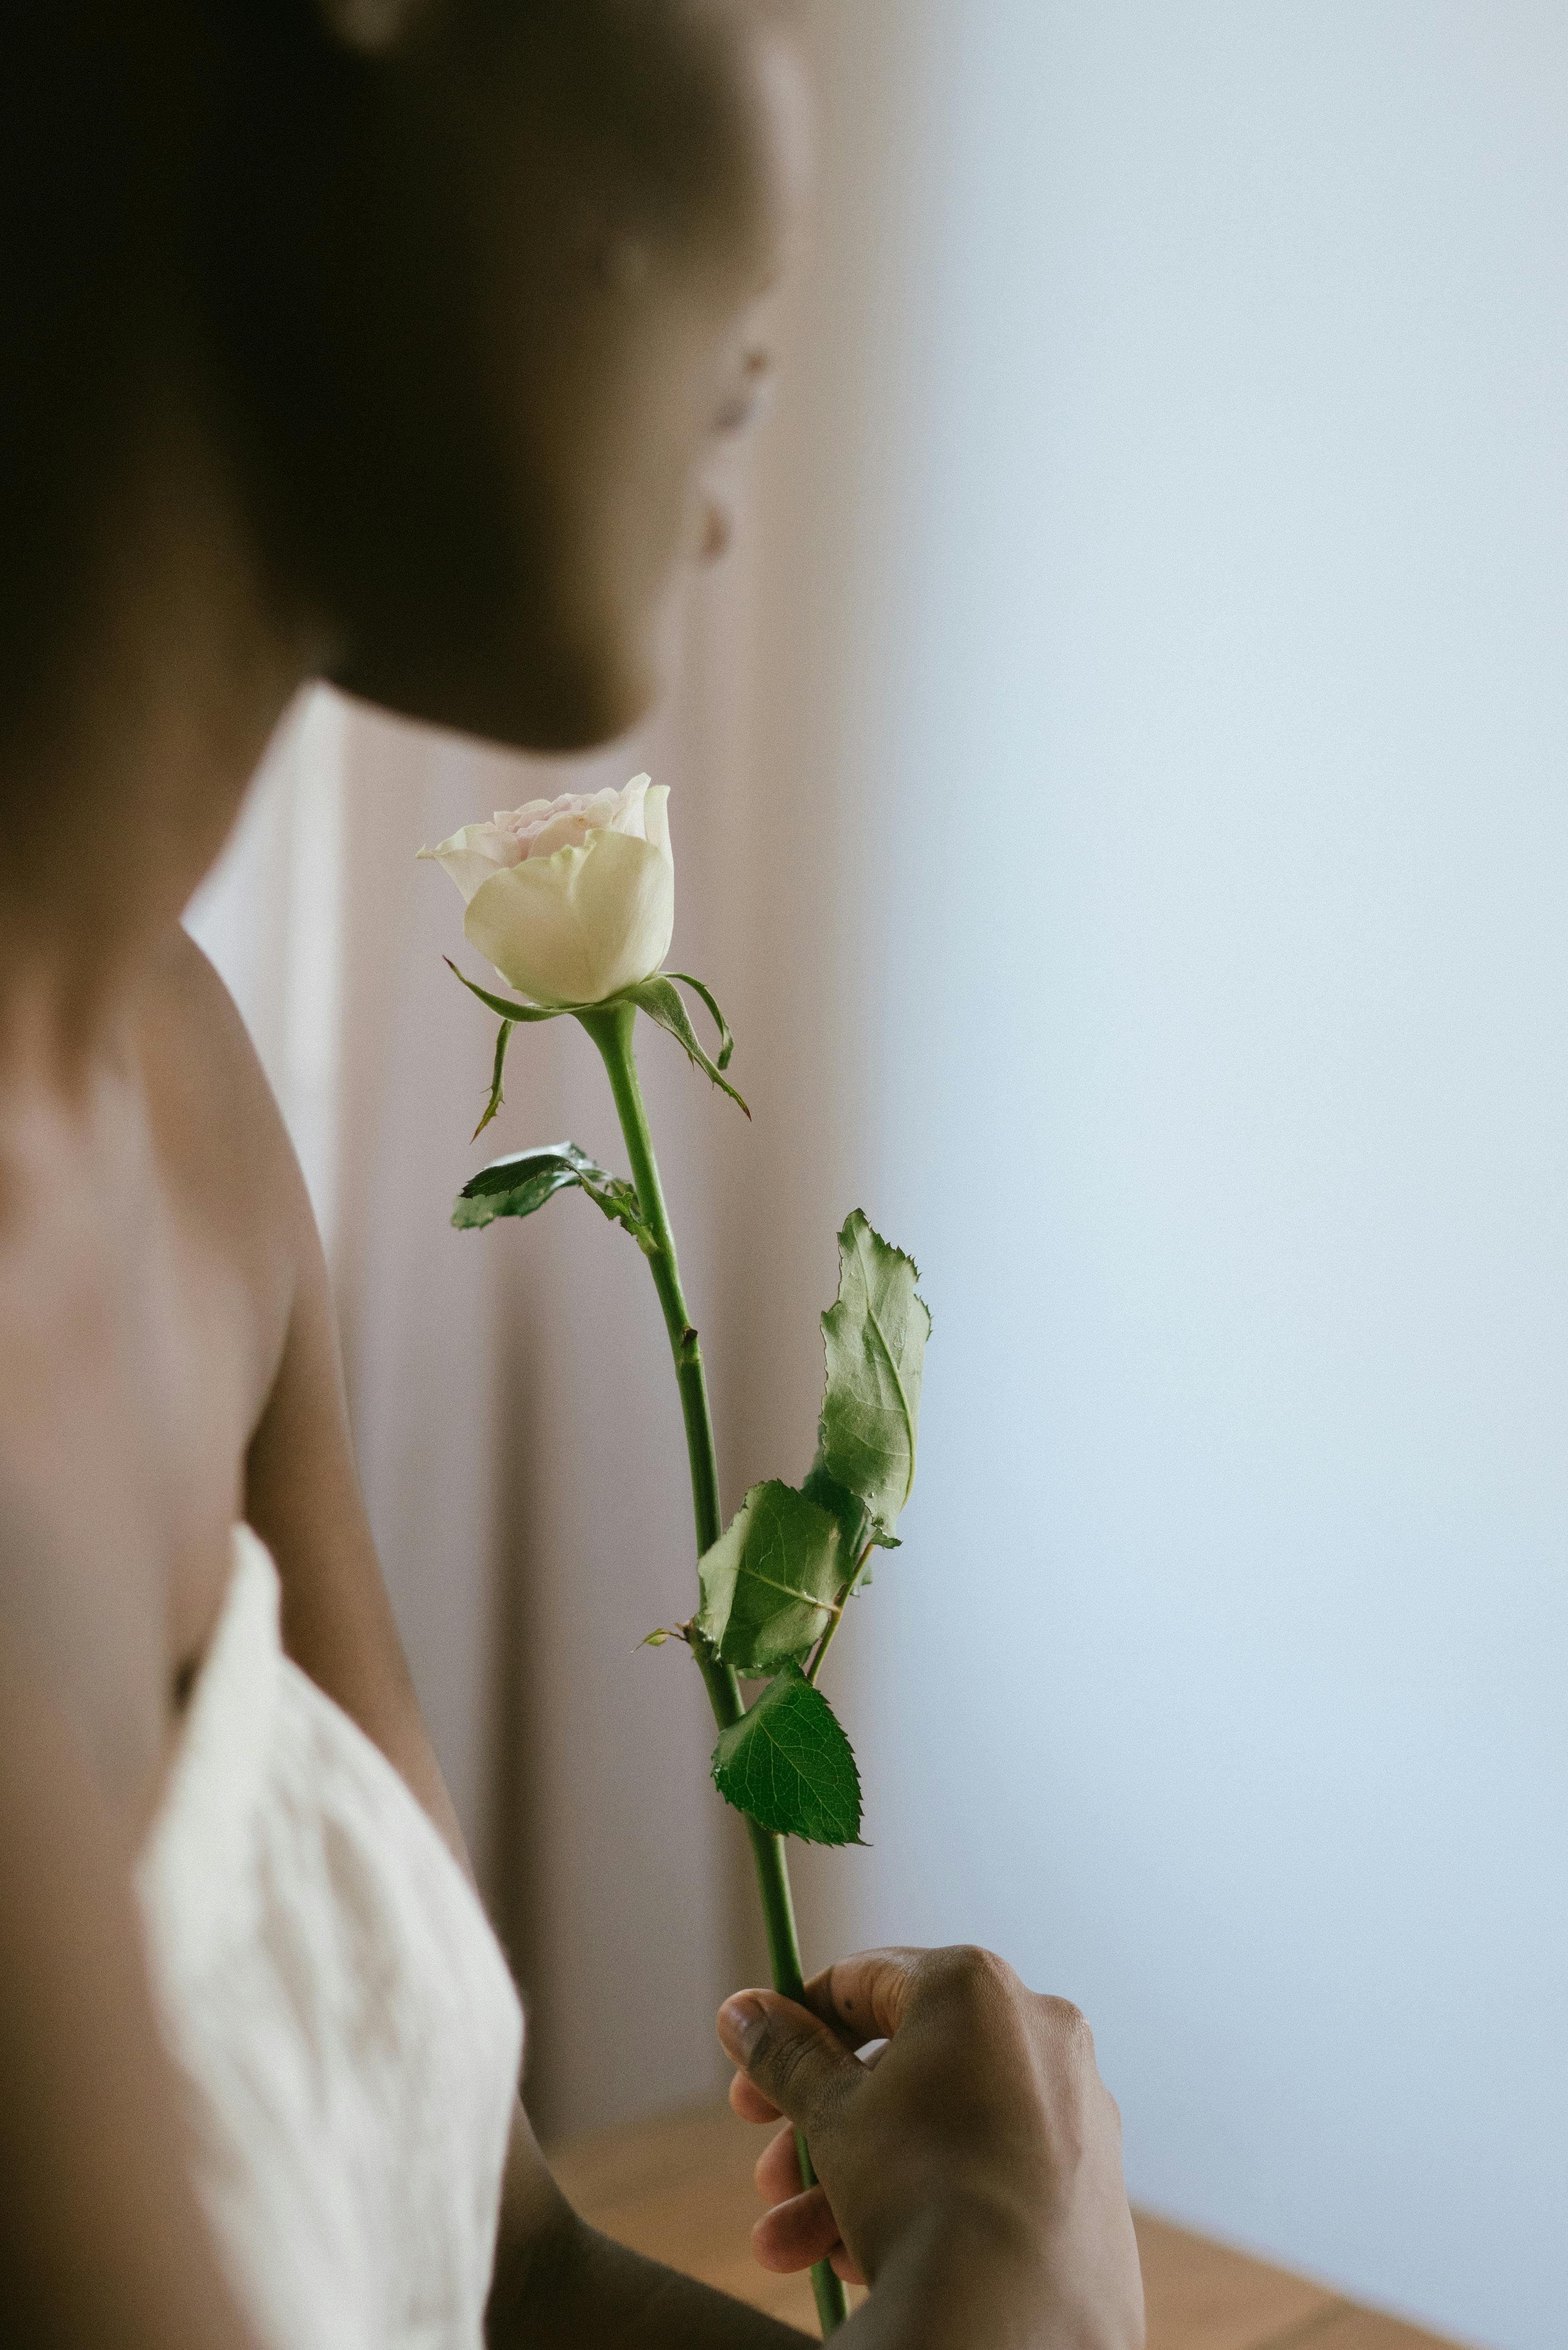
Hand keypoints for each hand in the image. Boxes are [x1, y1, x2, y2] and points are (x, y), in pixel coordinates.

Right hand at [716, 1945, 1143, 2347]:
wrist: (1013, 2311)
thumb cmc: (919, 2185)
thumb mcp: (832, 2114)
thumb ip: (787, 2055)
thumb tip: (743, 2011)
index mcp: (975, 1987)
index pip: (864, 1983)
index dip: (794, 2031)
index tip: (751, 2081)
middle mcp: (1038, 2028)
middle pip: (900, 2069)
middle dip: (820, 2131)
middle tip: (768, 2180)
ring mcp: (1074, 2106)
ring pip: (938, 2130)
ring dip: (853, 2184)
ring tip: (793, 2247)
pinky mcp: (1090, 2178)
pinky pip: (987, 2172)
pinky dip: (925, 2204)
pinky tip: (863, 2260)